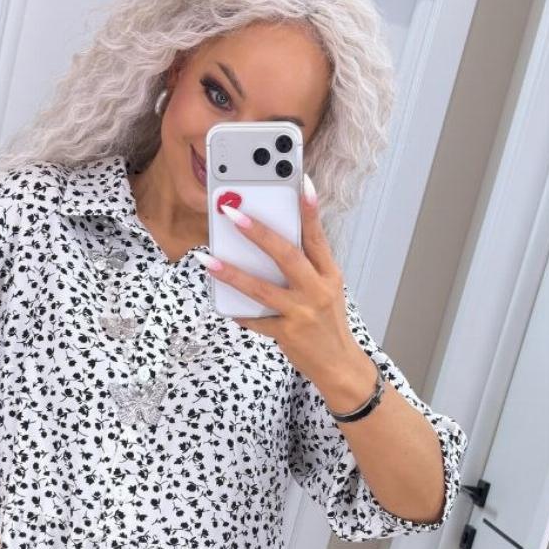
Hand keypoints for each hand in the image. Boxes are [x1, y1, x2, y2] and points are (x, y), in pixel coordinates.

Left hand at [203, 176, 363, 388]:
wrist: (339, 365)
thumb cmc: (327, 323)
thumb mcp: (326, 291)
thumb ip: (306, 269)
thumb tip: (271, 245)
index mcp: (329, 275)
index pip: (318, 237)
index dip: (310, 210)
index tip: (301, 183)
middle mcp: (318, 290)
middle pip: (287, 256)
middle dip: (259, 233)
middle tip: (233, 215)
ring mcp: (302, 313)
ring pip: (262, 289)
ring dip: (232, 273)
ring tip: (208, 259)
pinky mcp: (288, 333)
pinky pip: (257, 321)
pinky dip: (240, 313)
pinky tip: (224, 306)